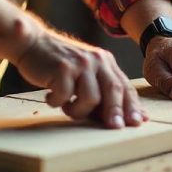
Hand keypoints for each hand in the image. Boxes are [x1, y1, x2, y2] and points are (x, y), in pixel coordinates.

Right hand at [15, 29, 147, 128]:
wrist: (33, 43)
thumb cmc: (59, 65)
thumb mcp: (86, 72)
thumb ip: (102, 89)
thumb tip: (123, 118)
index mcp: (105, 61)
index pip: (124, 86)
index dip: (132, 106)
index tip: (138, 123)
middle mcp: (96, 60)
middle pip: (113, 90)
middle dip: (116, 112)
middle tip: (115, 128)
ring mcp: (80, 63)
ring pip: (91, 98)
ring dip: (78, 110)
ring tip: (67, 107)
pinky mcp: (62, 68)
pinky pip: (66, 96)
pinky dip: (57, 102)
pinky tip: (50, 97)